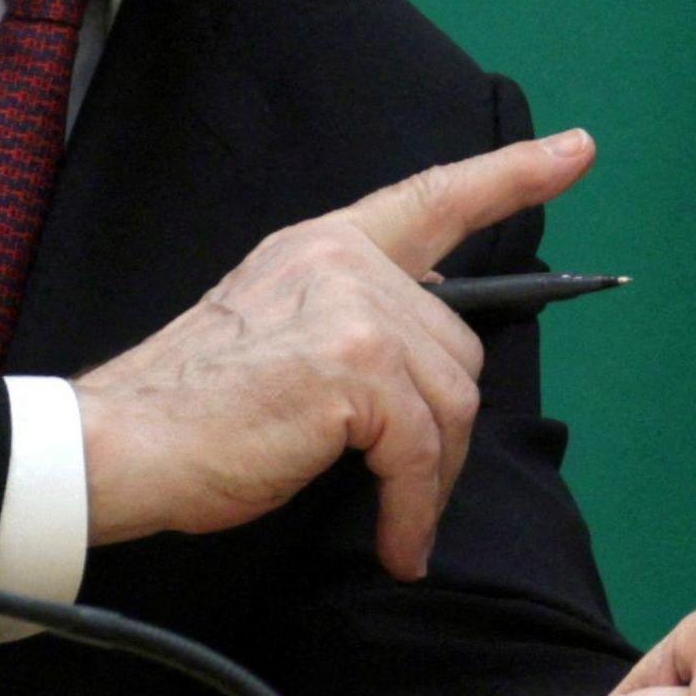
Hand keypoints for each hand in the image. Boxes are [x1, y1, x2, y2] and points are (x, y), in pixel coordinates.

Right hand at [74, 129, 594, 569]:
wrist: (119, 442)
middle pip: (457, 347)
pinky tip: (396, 544)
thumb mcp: (278, 329)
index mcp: (326, 242)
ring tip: (394, 520)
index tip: (575, 151)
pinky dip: (415, 508)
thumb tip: (430, 359)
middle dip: (440, 429)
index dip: (513, 174)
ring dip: (430, 477)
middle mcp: (345, 259)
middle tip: (404, 488)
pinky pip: (422, 451)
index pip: (434, 196)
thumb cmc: (192, 408)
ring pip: (451, 402)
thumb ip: (352, 316)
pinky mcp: (353, 368)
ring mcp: (353, 308)